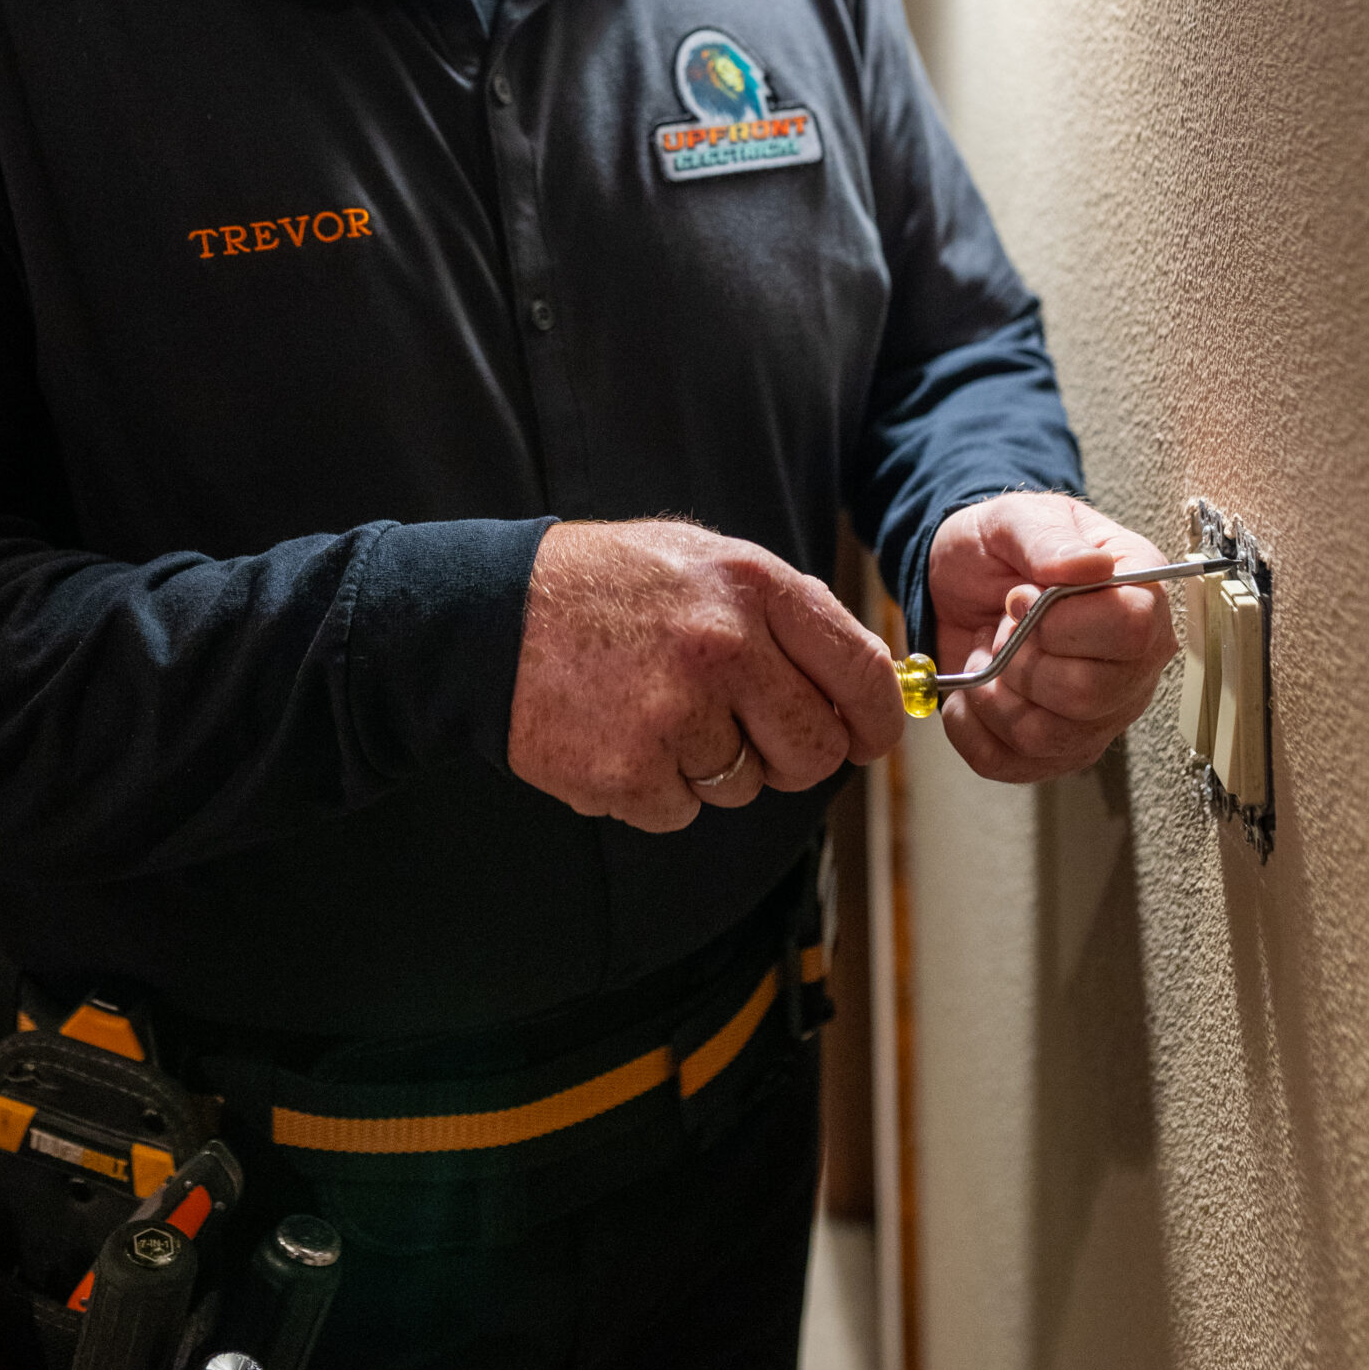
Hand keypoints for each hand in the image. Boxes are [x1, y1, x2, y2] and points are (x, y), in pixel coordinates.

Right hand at [509, 519, 905, 831]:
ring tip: (657, 711)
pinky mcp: (631, 772)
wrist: (491, 617)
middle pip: (815, 750)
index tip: (868, 737)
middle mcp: (724, 648)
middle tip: (749, 734)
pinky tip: (622, 735)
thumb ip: (783, 610)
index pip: (861, 671)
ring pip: (746, 786)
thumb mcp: (703, 557)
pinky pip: (683, 812)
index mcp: (753, 586)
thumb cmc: (606, 586)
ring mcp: (676, 715)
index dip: (877, 719)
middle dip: (793, 756)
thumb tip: (864, 673)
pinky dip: (657, 789)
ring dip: (713, 767)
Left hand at [927, 493, 1177, 782]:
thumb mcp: (1014, 520)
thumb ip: (1048, 540)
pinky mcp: (1057, 749)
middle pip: (1087, 695)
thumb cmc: (998, 548)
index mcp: (1140, 598)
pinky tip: (971, 689)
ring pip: (1047, 738)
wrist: (956, 582)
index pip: (1131, 632)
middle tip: (1001, 627)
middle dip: (1020, 661)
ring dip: (993, 694)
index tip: (1020, 596)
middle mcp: (1134, 665)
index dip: (1063, 622)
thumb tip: (1089, 566)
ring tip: (990, 654)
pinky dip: (971, 728)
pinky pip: (1010, 764)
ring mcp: (1100, 715)